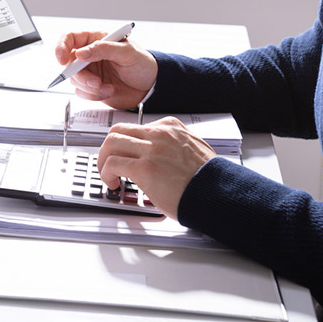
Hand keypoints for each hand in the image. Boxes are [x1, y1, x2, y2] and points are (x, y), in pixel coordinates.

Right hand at [54, 30, 158, 109]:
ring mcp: (90, 72)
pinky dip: (93, 95)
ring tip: (108, 88)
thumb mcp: (127, 53)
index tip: (62, 60)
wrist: (151, 87)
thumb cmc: (143, 64)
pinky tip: (108, 91)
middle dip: (81, 76)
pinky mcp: (92, 87)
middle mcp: (90, 55)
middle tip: (96, 82)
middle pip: (69, 64)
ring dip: (90, 87)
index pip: (70, 38)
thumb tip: (81, 52)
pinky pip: (82, 92)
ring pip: (75, 80)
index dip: (61, 47)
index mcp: (96, 40)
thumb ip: (104, 49)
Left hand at [97, 116, 215, 219]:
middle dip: (108, 148)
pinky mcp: (145, 168)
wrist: (219, 194)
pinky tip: (113, 184)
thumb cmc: (209, 179)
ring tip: (107, 174)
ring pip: (111, 143)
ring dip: (103, 160)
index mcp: (171, 127)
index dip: (125, 143)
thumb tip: (160, 158)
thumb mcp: (194, 150)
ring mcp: (151, 149)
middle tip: (108, 163)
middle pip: (119, 130)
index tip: (123, 155)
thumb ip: (174, 148)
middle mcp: (160, 133)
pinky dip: (106, 173)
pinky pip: (112, 164)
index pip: (137, 127)